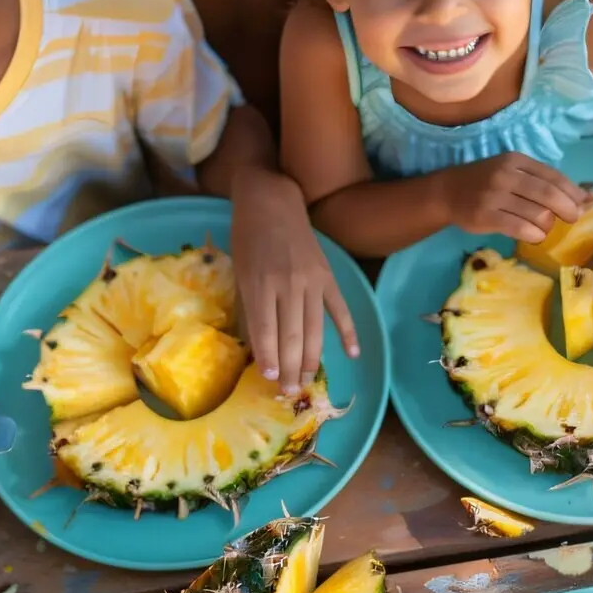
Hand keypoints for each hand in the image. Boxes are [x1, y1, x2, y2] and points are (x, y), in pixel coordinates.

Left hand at [231, 168, 359, 397]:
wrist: (271, 201)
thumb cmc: (247, 237)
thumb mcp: (240, 272)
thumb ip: (250, 306)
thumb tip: (260, 346)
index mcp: (259, 284)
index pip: (265, 332)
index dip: (267, 359)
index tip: (268, 380)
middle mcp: (286, 285)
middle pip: (290, 337)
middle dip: (289, 369)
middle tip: (288, 391)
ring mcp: (311, 280)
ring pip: (313, 330)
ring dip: (311, 359)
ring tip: (306, 381)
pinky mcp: (327, 275)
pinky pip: (339, 308)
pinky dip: (347, 331)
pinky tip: (351, 353)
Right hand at [439, 153, 588, 243]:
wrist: (448, 192)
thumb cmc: (487, 182)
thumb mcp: (514, 172)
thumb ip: (545, 181)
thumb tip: (587, 195)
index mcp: (516, 161)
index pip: (553, 176)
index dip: (573, 192)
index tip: (585, 204)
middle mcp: (506, 175)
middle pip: (549, 195)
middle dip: (568, 209)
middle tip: (572, 218)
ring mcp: (495, 196)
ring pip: (538, 215)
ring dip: (548, 225)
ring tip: (543, 227)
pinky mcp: (486, 216)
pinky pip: (521, 229)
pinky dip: (535, 235)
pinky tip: (534, 235)